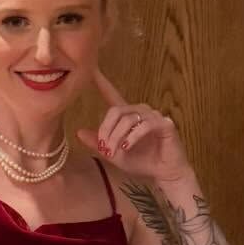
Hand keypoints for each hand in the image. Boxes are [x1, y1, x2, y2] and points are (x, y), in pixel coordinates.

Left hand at [75, 69, 191, 181]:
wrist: (165, 173)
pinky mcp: (165, 124)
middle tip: (104, 148)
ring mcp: (154, 116)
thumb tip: (78, 132)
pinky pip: (144, 125)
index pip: (113, 95)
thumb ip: (99, 143)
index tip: (91, 70)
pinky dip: (133, 137)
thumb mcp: (115, 155)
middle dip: (106, 130)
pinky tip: (127, 147)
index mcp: (128, 116)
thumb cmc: (143, 162)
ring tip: (113, 152)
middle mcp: (140, 111)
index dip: (102, 83)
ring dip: (117, 137)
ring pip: (128, 119)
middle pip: (116, 111)